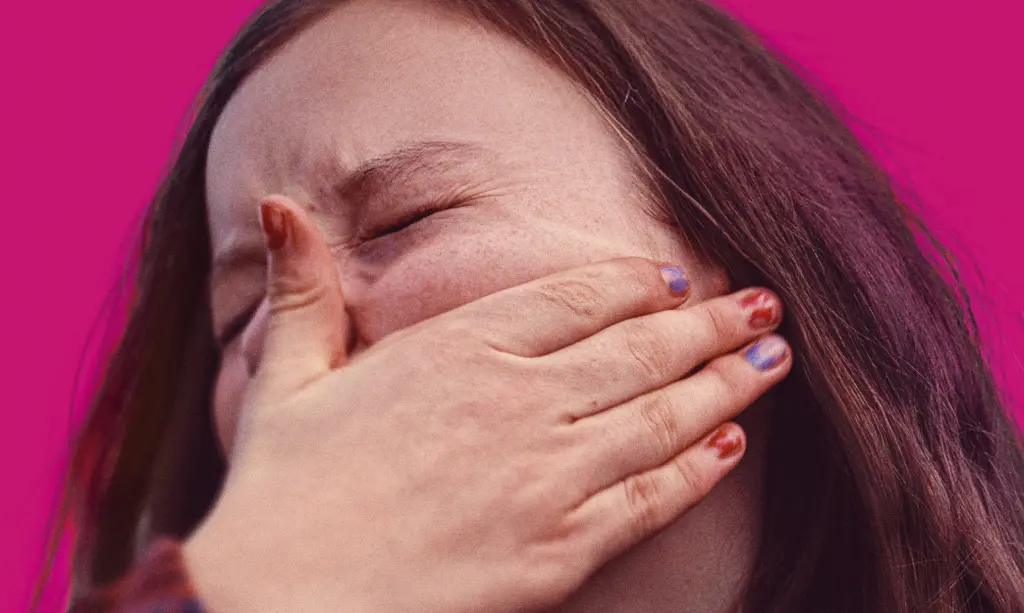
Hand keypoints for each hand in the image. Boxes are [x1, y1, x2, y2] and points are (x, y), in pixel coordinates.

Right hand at [183, 195, 791, 612]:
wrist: (282, 602)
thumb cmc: (283, 492)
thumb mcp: (287, 377)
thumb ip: (302, 290)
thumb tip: (278, 206)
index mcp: (458, 348)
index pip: (574, 298)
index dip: (638, 284)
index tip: (680, 279)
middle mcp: (517, 401)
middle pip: (640, 349)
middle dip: (712, 325)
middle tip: (767, 305)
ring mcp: (546, 477)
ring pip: (661, 418)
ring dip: (727, 386)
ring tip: (775, 360)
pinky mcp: (559, 550)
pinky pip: (648, 500)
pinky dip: (696, 472)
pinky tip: (732, 449)